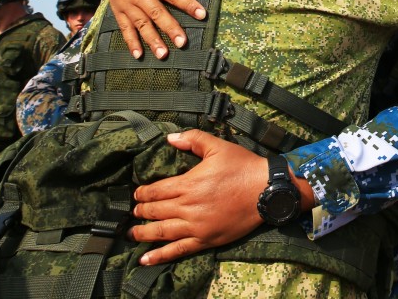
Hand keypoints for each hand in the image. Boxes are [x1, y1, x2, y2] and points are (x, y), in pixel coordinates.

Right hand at [98, 0, 210, 58]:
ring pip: (141, 24)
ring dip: (152, 40)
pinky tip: (138, 55)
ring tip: (163, 54)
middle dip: (170, 28)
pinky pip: (124, 28)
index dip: (188, 4)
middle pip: (157, 12)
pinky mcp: (118, 10)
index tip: (202, 15)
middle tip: (182, 43)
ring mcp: (128, 3)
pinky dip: (131, 42)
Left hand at [129, 130, 270, 264]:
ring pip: (162, 232)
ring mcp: (196, 226)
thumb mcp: (217, 146)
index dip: (143, 193)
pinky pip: (178, 250)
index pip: (157, 190)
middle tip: (133, 212)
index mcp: (189, 183)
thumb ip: (192, 139)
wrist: (266, 190)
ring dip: (144, 233)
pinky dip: (159, 256)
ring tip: (131, 233)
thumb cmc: (242, 166)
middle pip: (156, 211)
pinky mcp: (206, 240)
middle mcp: (189, 206)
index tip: (136, 194)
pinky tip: (145, 259)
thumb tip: (170, 137)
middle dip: (141, 211)